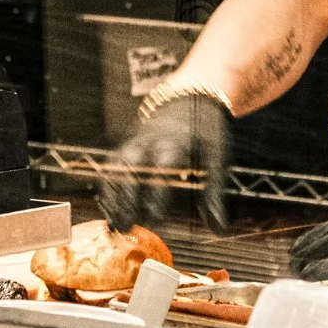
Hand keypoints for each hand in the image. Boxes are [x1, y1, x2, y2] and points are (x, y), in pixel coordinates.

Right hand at [99, 92, 232, 230]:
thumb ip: (214, 193)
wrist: (190, 98)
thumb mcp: (217, 158)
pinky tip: (109, 210)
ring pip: (117, 168)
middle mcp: (151, 141)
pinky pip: (111, 166)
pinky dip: (108, 188)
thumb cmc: (206, 133)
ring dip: (113, 196)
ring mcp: (136, 141)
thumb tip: (219, 229)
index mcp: (176, 143)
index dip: (157, 194)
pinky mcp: (127, 144)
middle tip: (126, 226)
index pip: (163, 168)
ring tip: (113, 225)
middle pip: (132, 168)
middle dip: (126, 198)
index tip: (155, 218)